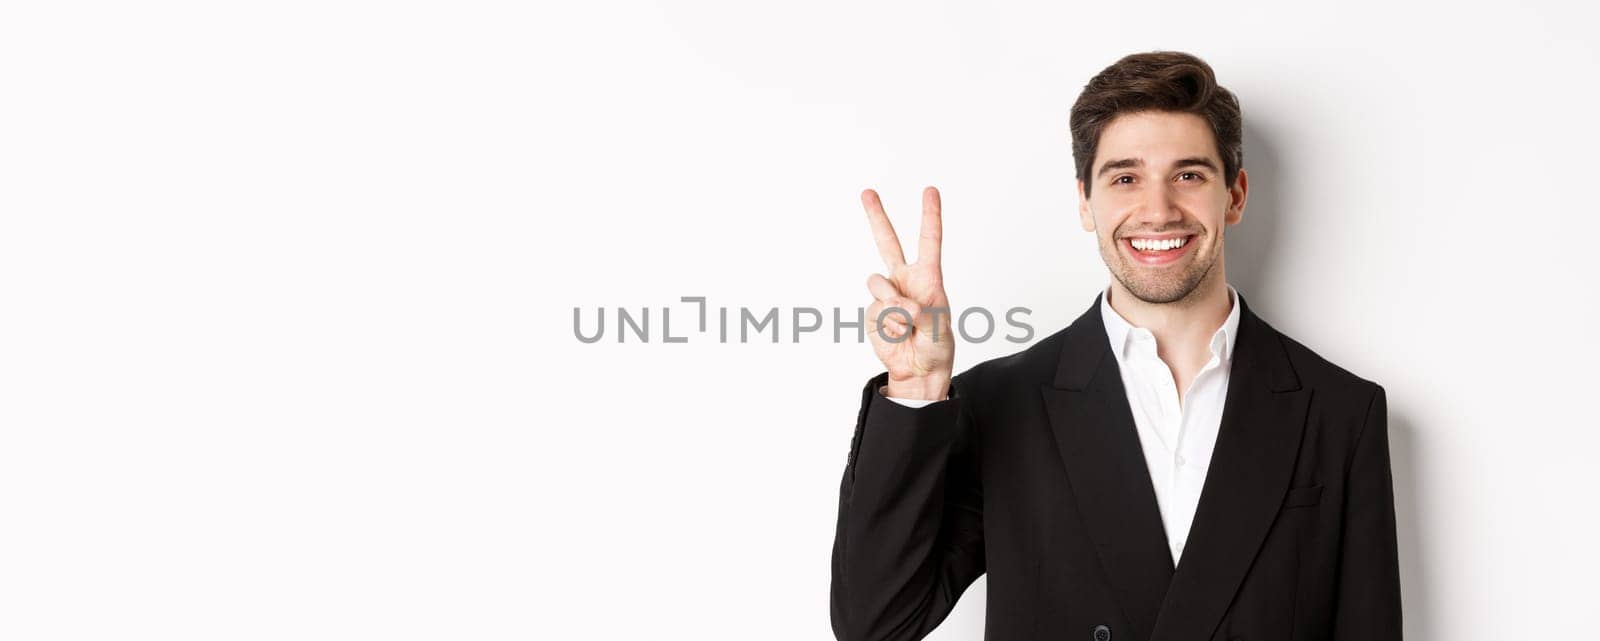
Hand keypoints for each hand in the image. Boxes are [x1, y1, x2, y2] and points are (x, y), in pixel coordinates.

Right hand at [861, 186, 954, 400]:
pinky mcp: (873, 311)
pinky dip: (887, 323)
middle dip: (876, 216)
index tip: (930, 191)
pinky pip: (875, 308)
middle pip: (887, 242)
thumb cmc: (936, 346)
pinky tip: (897, 334)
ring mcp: (886, 294)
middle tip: (867, 192)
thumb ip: (920, 312)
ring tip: (906, 322)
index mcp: (928, 277)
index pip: (929, 241)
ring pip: (876, 281)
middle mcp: (905, 280)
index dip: (929, 216)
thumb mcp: (938, 329)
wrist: (917, 370)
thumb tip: (898, 304)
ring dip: (891, 303)